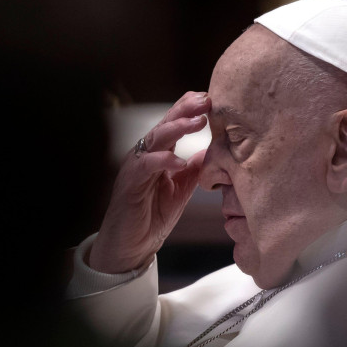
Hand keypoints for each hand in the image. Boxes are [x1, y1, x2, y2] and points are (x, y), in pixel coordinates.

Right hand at [89, 91, 209, 273]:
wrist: (131, 246)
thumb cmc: (152, 216)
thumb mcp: (182, 189)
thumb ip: (196, 169)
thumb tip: (215, 150)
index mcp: (159, 153)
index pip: (174, 123)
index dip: (191, 109)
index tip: (212, 99)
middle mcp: (145, 154)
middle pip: (165, 123)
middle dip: (186, 109)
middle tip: (207, 100)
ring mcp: (136, 166)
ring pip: (155, 138)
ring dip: (177, 127)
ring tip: (198, 121)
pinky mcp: (130, 183)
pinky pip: (145, 165)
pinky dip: (163, 160)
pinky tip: (180, 160)